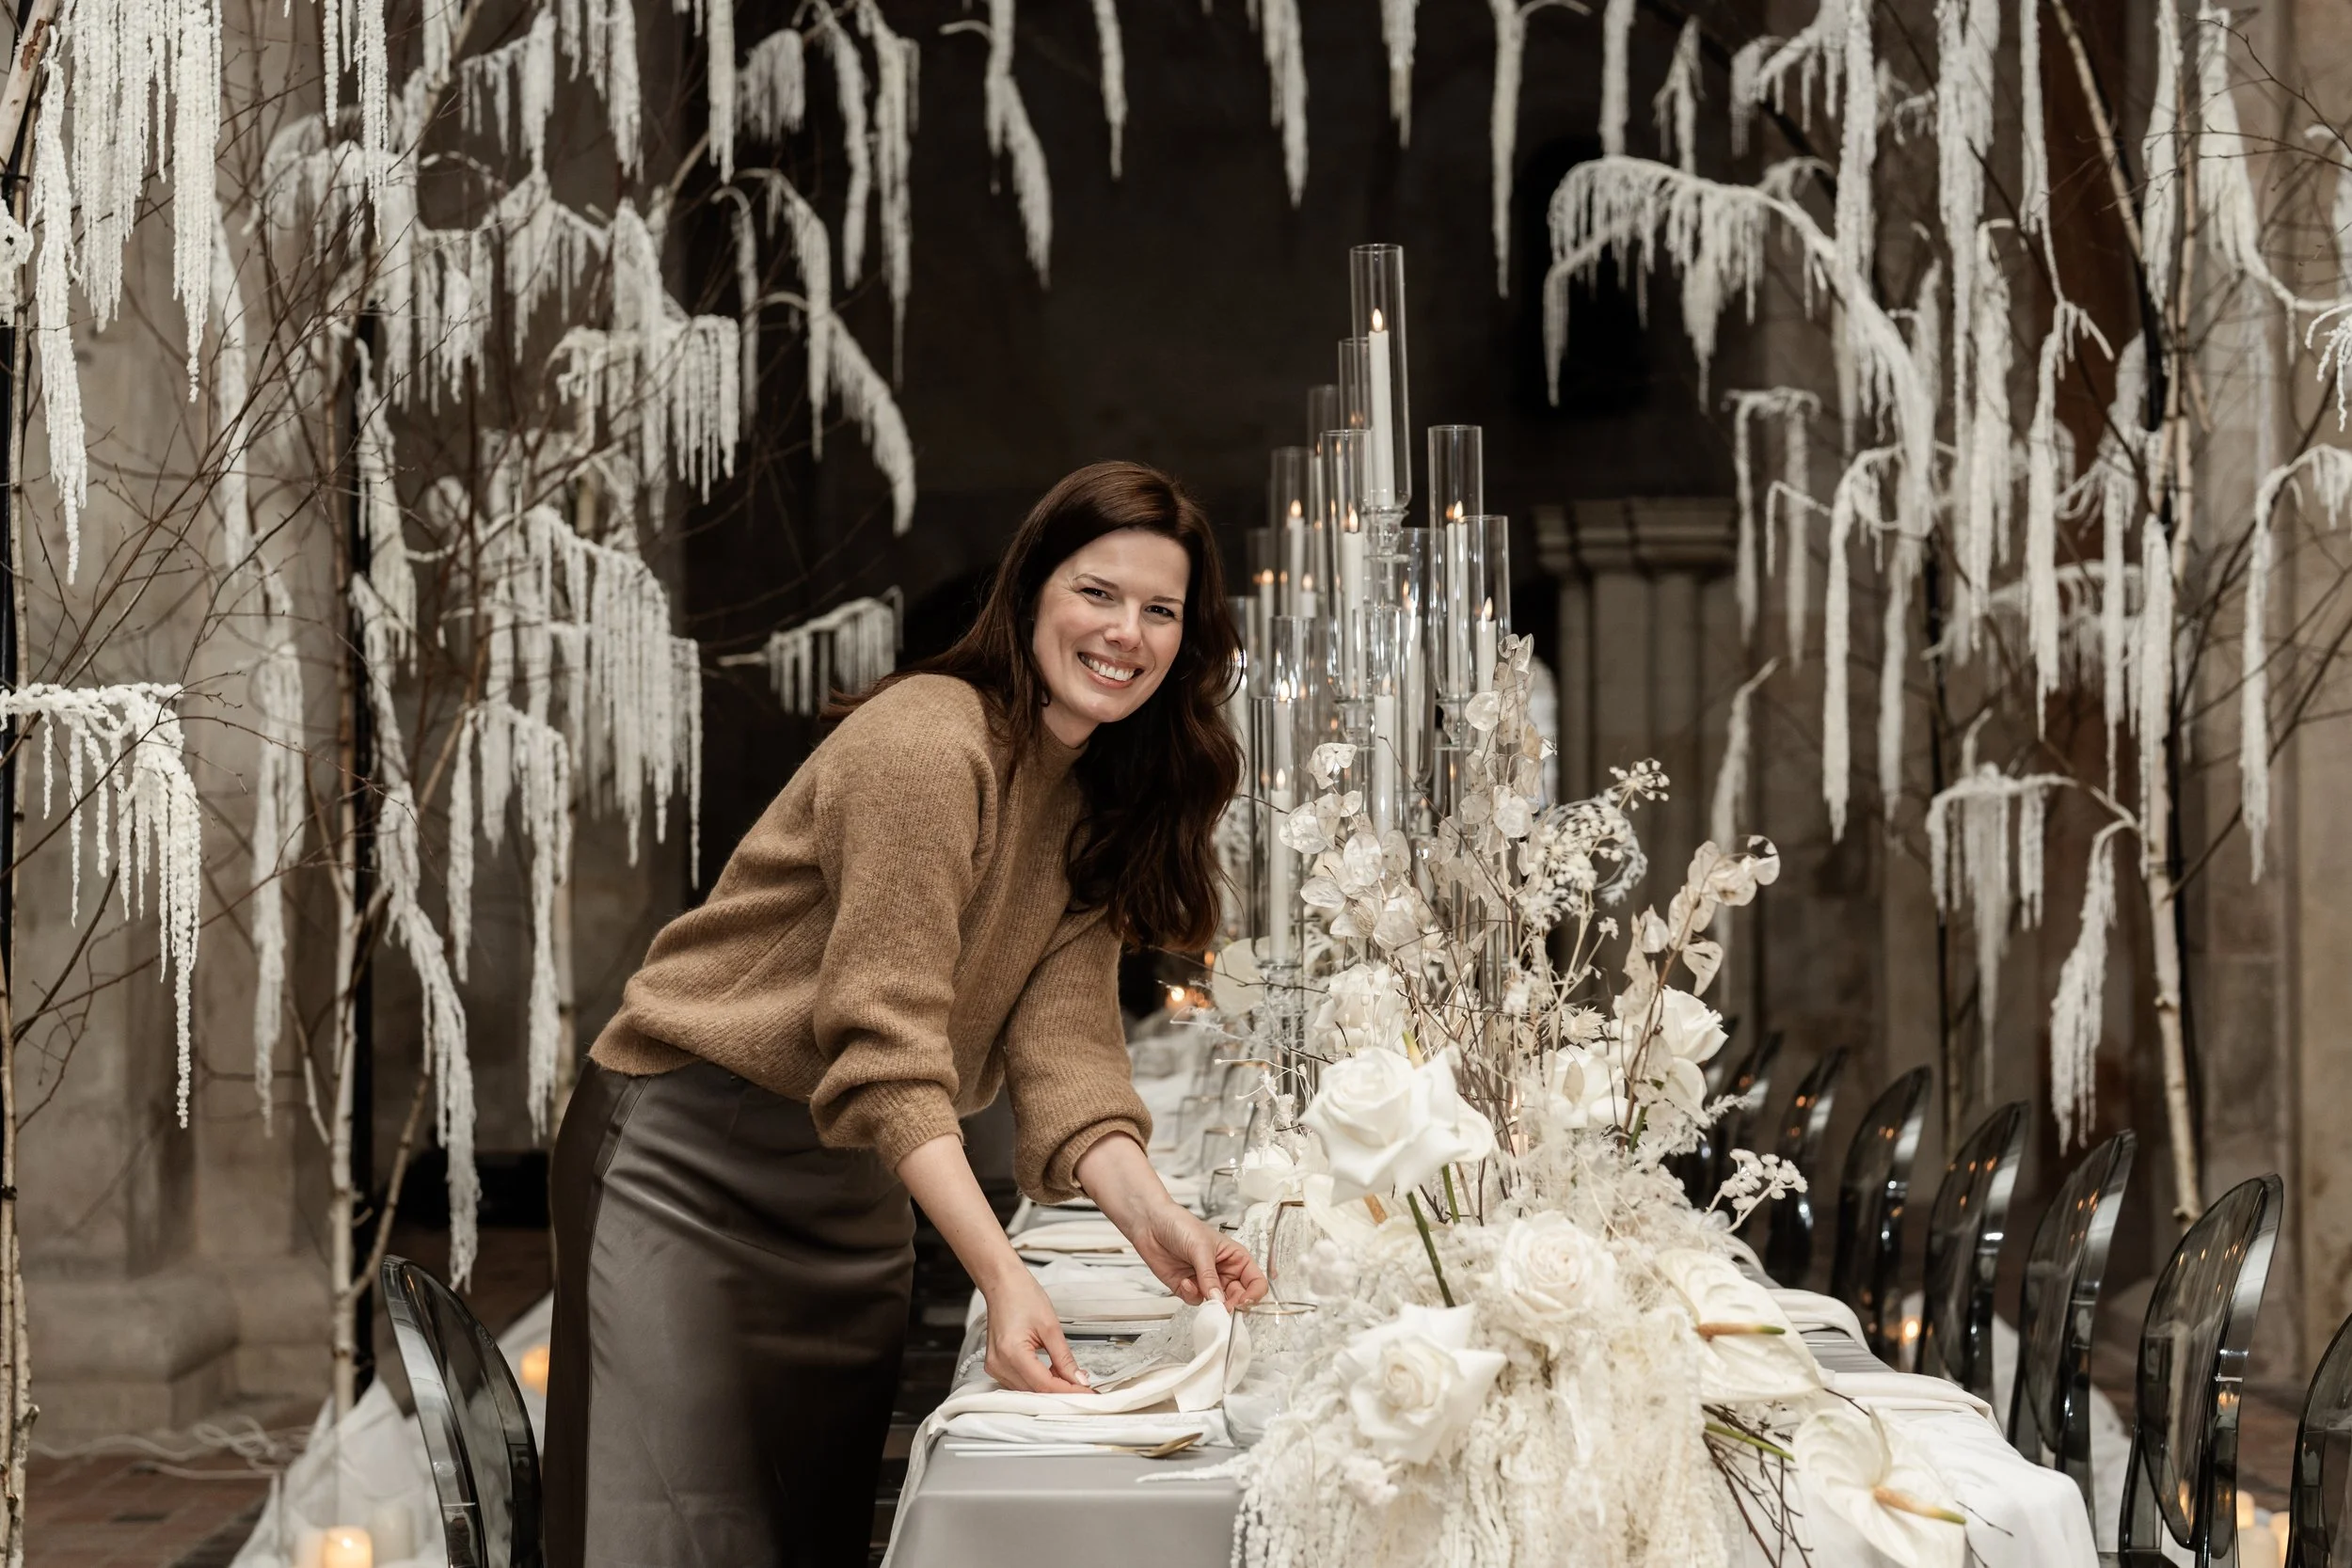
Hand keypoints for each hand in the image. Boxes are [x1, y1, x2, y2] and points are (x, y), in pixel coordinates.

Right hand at [982, 1270, 1092, 1393]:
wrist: (1003, 1284)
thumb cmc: (1022, 1296)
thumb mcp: (1051, 1326)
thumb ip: (1065, 1358)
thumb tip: (1078, 1380)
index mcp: (1012, 1353)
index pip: (1046, 1385)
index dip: (1069, 1392)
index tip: (1088, 1394)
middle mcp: (1000, 1364)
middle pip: (1036, 1391)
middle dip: (1063, 1391)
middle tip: (1085, 1387)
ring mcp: (995, 1367)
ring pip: (1029, 1390)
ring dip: (1051, 1387)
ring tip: (1071, 1377)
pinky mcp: (996, 1366)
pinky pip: (1020, 1383)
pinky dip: (1038, 1382)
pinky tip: (1053, 1374)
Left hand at [1121, 1200, 1268, 1309]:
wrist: (1151, 1224)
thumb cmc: (1180, 1225)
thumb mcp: (1201, 1248)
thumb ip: (1210, 1276)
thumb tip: (1219, 1300)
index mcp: (1236, 1258)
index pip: (1256, 1282)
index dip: (1254, 1295)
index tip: (1244, 1302)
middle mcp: (1224, 1272)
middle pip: (1239, 1298)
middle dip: (1231, 1304)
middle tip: (1222, 1306)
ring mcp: (1206, 1282)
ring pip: (1217, 1304)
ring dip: (1208, 1300)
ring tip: (1195, 1285)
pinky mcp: (1189, 1288)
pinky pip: (1196, 1301)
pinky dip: (1190, 1294)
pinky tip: (1183, 1281)